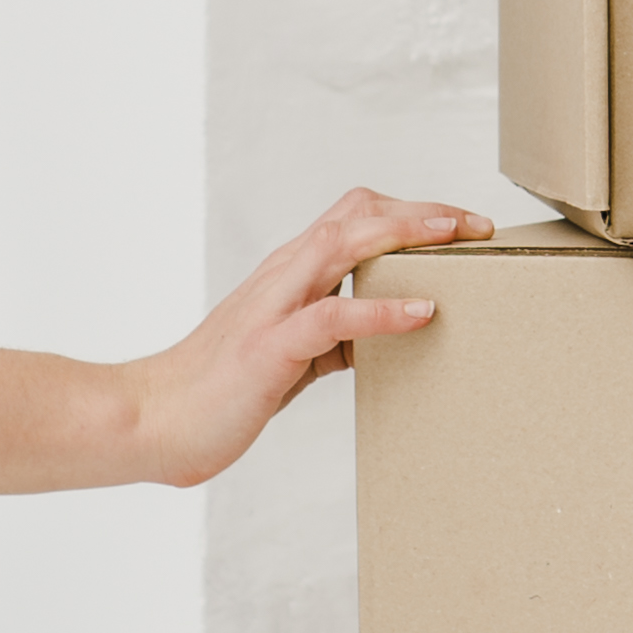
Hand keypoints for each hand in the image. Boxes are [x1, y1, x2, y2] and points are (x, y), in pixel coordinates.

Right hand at [111, 183, 479, 488]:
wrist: (152, 420)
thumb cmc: (218, 392)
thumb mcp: (288, 355)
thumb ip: (331, 337)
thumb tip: (383, 335)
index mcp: (287, 274)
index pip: (355, 216)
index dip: (411, 212)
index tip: (463, 226)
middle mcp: (282, 275)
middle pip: (358, 213)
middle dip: (425, 212)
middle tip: (480, 226)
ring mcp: (273, 306)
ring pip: (345, 243)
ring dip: (408, 235)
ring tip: (459, 241)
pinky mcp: (269, 346)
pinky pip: (332, 316)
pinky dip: (382, 309)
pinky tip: (423, 312)